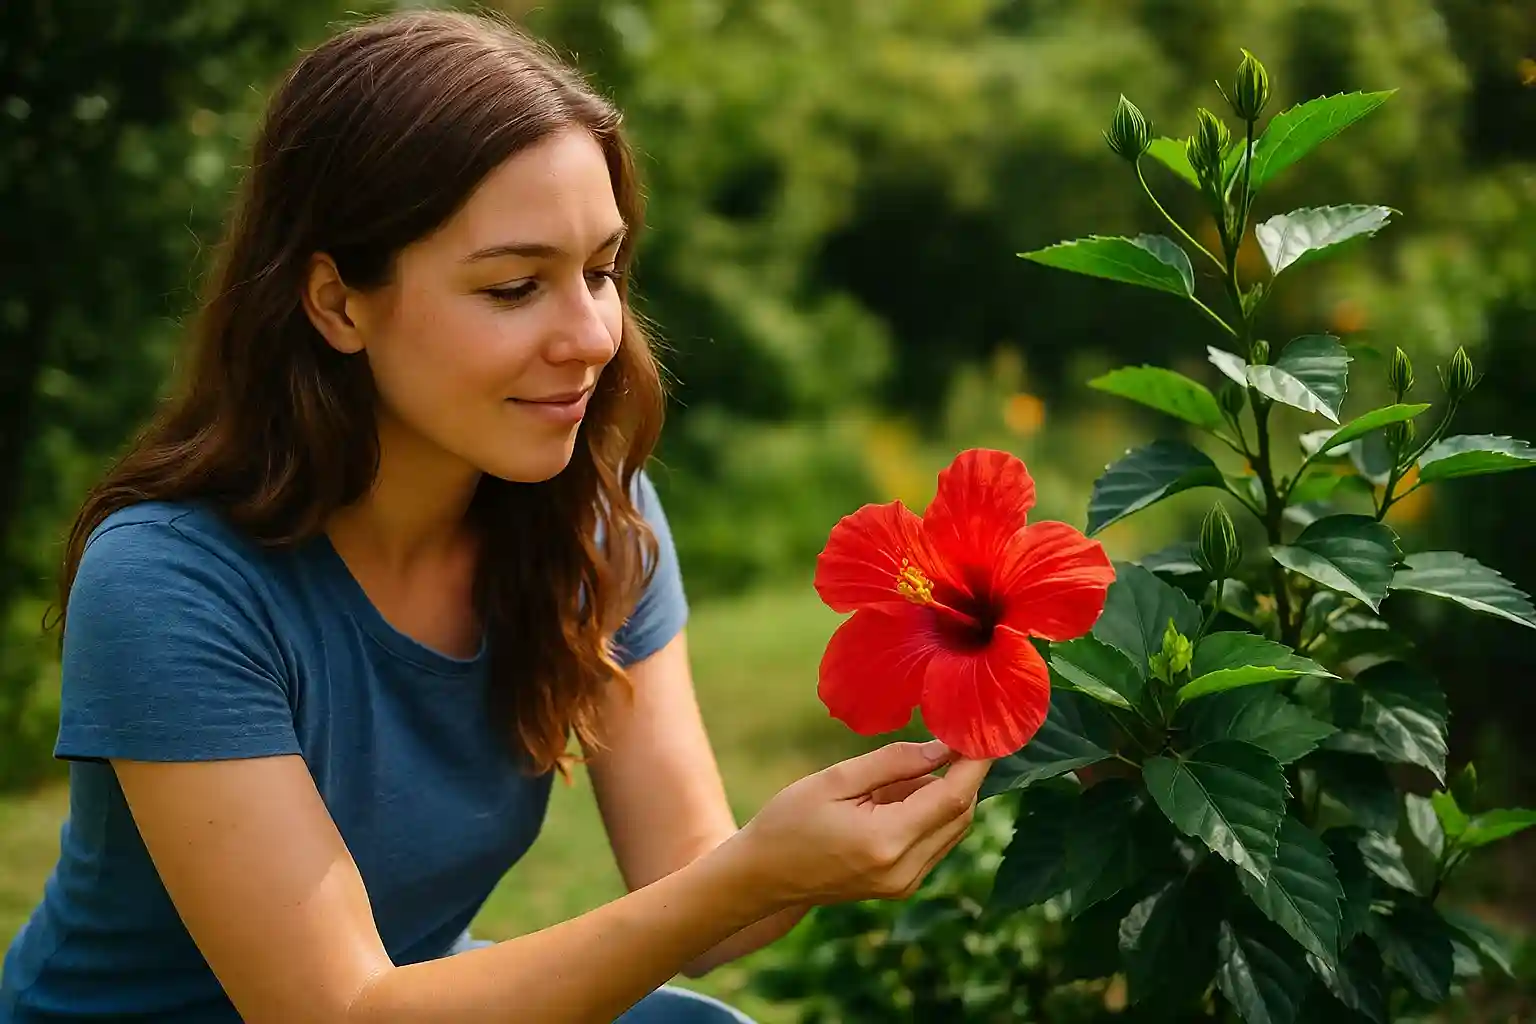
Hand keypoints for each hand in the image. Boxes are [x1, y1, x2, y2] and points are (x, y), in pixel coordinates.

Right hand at [728, 739, 992, 907]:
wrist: (762, 875)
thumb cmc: (789, 820)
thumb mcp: (835, 779)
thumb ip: (893, 762)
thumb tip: (942, 747)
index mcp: (886, 840)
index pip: (953, 797)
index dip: (975, 762)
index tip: (983, 730)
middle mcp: (904, 870)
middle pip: (961, 814)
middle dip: (962, 774)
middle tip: (946, 736)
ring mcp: (905, 884)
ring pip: (953, 829)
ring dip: (944, 793)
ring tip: (900, 771)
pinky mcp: (902, 886)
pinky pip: (935, 842)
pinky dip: (930, 813)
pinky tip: (894, 796)